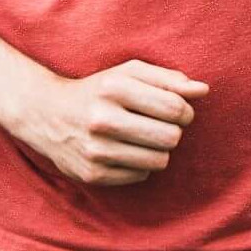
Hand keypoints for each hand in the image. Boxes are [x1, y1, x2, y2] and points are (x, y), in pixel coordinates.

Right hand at [11, 60, 208, 185]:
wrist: (46, 113)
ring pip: (159, 161)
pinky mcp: (92, 174)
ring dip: (157, 150)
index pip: (175, 107)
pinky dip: (138, 166)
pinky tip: (122, 151)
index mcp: (113, 87)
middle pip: (171, 137)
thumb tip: (203, 90)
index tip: (176, 110)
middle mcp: (102, 119)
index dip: (185, 111)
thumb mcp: (128, 74)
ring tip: (140, 138)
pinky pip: (141, 176)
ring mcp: (95, 150)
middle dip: (172, 132)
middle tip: (159, 125)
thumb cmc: (97, 90)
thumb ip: (167, 79)